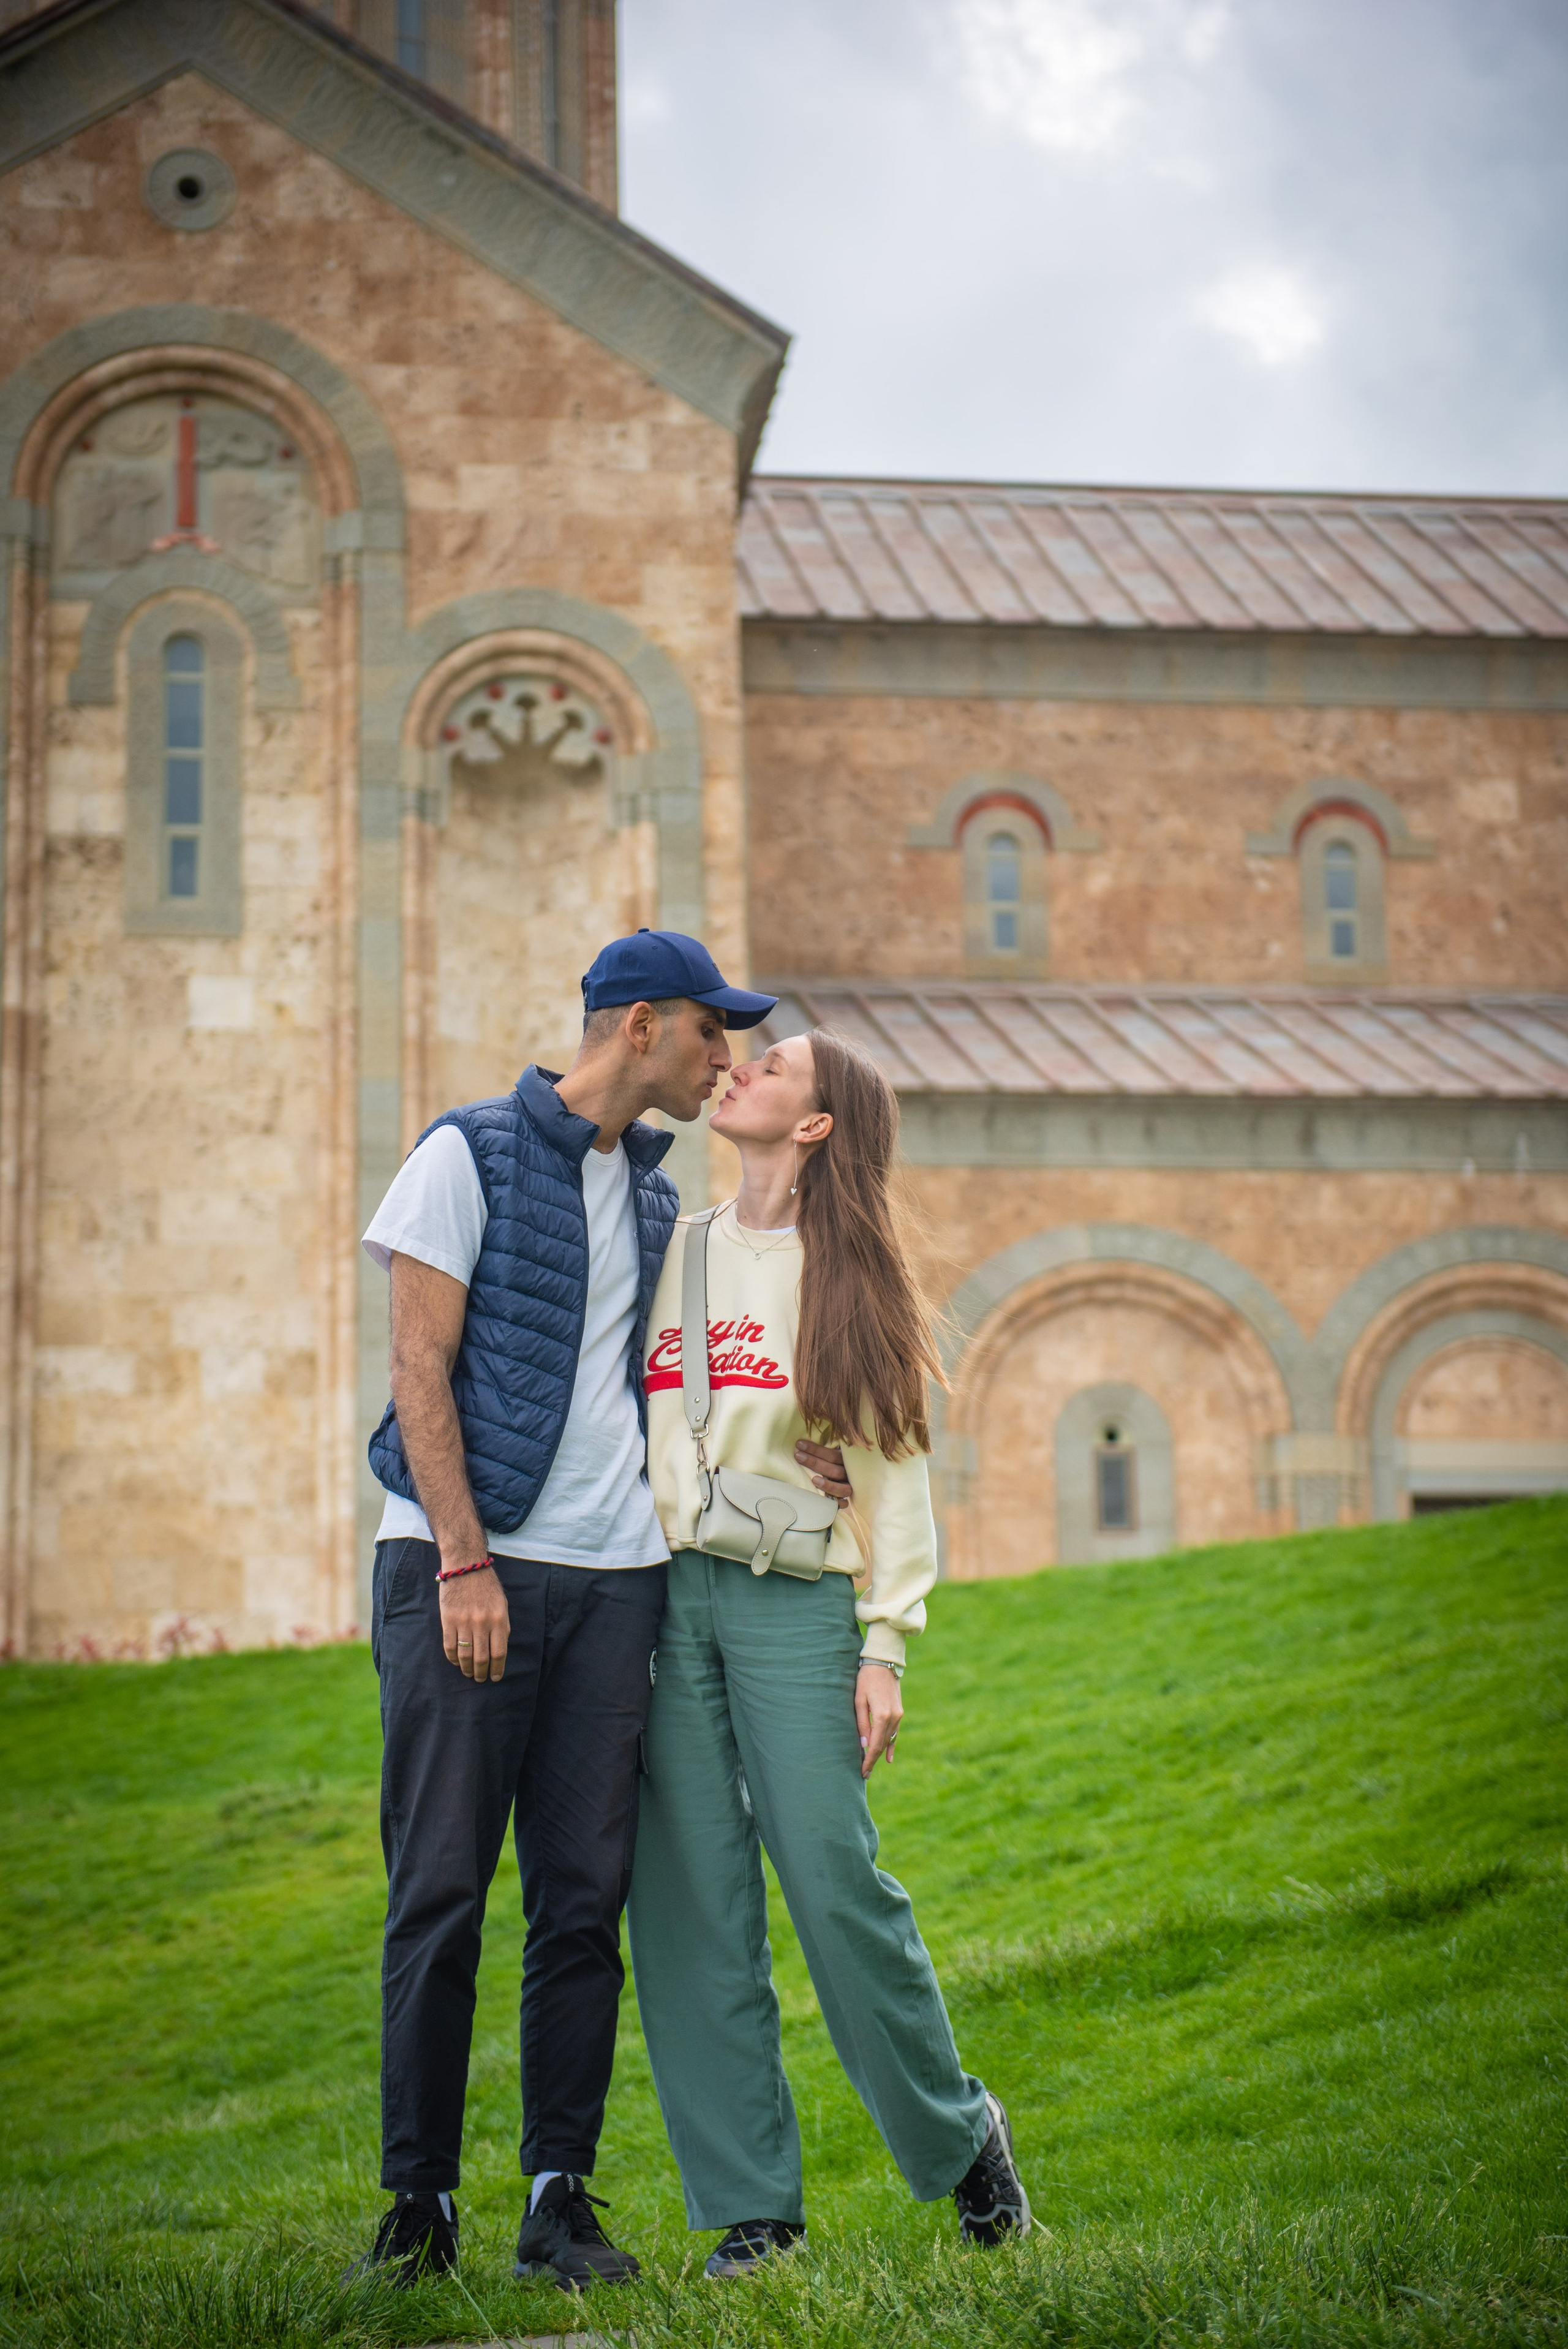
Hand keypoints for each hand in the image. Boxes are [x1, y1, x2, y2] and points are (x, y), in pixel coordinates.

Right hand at [439, 1563, 509, 1682]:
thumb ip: (502, 1627)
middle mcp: (482, 1623)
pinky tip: (456, 1662)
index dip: (497, 1669)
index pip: (499, 1653)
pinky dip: (453, 1659)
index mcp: (499, 1619)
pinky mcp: (448, 1620)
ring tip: (469, 1674)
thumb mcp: (502, 1605)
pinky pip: (449, 1646)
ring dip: (467, 1669)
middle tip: (480, 1679)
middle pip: (482, 1658)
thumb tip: (499, 1651)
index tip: (495, 1678)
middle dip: (481, 1673)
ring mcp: (464, 1622)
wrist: (466, 1566)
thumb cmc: (487, 1586)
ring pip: (465, 1655)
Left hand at [797, 1438, 852, 1503]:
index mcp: (846, 1459)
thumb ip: (822, 1448)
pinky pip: (845, 1504)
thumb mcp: (831, 1451)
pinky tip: (826, 1499)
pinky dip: (837, 1503)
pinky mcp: (846, 1500)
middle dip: (815, 1463)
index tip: (800, 1444)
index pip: (832, 1454)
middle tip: (798, 1456)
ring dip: (828, 1485)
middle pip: (835, 1470)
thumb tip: (801, 1442)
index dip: (816, 1450)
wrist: (850, 1474)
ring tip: (814, 1480)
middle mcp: (849, 1474)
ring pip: (843, 1488)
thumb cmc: (830, 1461)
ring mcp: (849, 1487)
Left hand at [856, 1663, 902, 1777]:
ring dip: (880, 1752)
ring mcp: (898, 1714)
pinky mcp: (899, 1711)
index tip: (863, 1772)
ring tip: (870, 1766)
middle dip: (873, 1759)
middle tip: (864, 1773)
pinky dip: (892, 1745)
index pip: (875, 1745)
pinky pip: (896, 1732)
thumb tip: (864, 1745)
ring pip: (889, 1739)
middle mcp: (893, 1717)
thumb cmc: (865, 1679)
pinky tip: (889, 1758)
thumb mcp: (859, 1701)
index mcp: (882, 1716)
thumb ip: (862, 1724)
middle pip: (882, 1744)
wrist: (883, 1662)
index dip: (869, 1760)